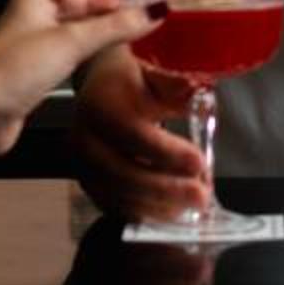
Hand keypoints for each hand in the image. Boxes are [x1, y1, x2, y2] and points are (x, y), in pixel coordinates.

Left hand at [0, 0, 167, 158]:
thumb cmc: (11, 72)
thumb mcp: (71, 42)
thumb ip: (113, 27)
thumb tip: (153, 11)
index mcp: (28, 4)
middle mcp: (26, 25)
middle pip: (60, 3)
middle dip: (91, 6)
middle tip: (122, 16)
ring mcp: (26, 53)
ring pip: (61, 32)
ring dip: (87, 32)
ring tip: (116, 39)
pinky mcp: (28, 80)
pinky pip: (58, 60)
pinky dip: (78, 58)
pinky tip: (93, 67)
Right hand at [67, 43, 210, 219]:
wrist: (97, 85)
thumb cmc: (131, 79)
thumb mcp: (153, 72)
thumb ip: (175, 85)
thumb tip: (198, 92)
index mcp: (100, 106)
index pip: (133, 135)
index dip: (167, 153)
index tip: (199, 163)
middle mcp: (83, 139)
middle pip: (124, 174)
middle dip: (167, 189)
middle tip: (202, 196)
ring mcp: (81, 166)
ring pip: (120, 196)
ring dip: (159, 205)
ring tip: (192, 206)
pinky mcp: (87, 184)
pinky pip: (115, 207)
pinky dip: (146, 212)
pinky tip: (171, 210)